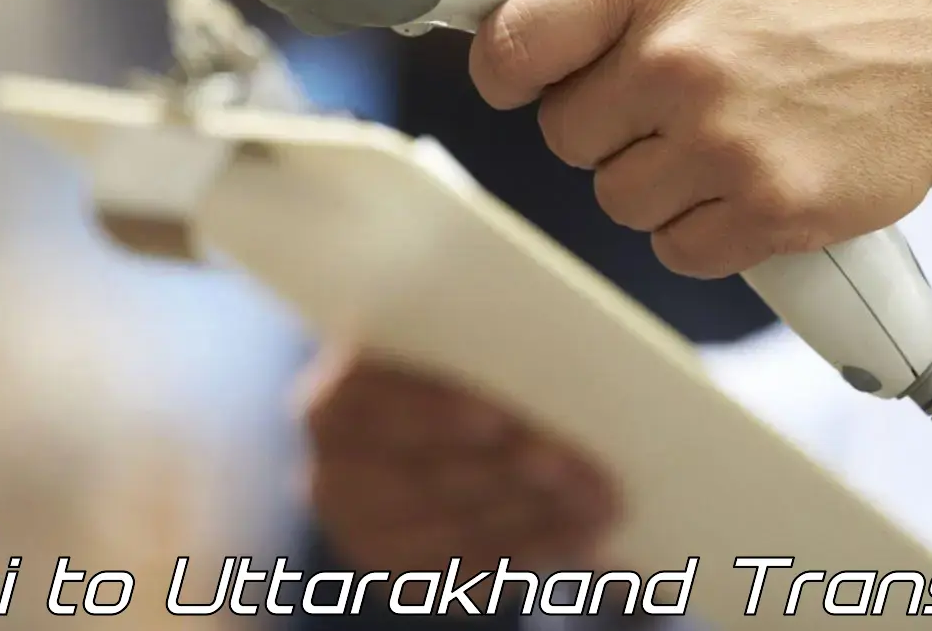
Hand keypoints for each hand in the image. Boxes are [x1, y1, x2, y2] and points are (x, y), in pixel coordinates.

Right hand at [297, 350, 619, 571]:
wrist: (409, 435)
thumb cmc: (442, 372)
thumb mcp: (443, 350)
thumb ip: (476, 352)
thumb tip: (553, 359)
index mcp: (332, 403)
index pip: (370, 402)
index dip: (432, 411)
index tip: (495, 419)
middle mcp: (330, 477)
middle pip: (424, 475)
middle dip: (510, 471)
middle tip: (575, 465)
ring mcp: (364, 538)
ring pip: (457, 531)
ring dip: (537, 517)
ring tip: (600, 501)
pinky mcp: (405, 580)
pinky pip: (474, 575)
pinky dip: (535, 552)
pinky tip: (584, 535)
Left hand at [469, 0, 931, 278]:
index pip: (512, 46)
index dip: (513, 66)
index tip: (537, 72)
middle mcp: (679, 57)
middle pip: (564, 134)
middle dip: (605, 119)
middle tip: (671, 91)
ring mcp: (725, 141)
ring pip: (617, 197)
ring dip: (657, 176)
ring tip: (721, 129)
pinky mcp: (771, 209)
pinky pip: (678, 248)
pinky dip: (707, 227)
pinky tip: (750, 175)